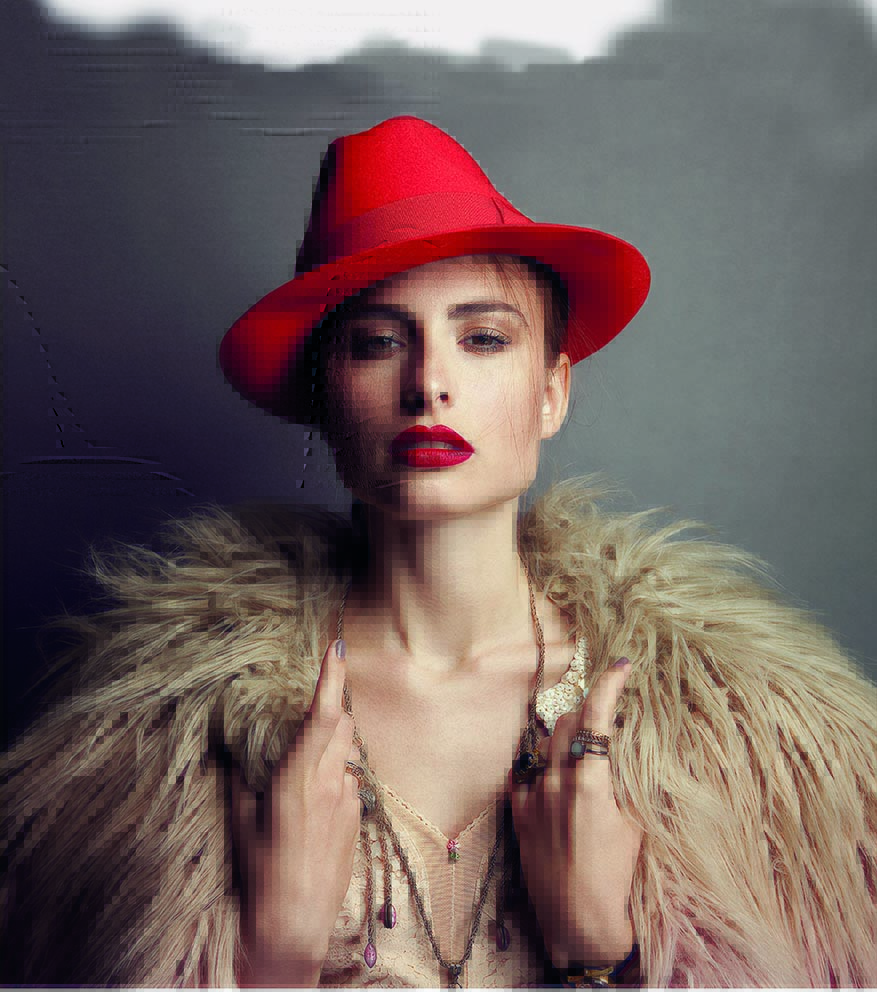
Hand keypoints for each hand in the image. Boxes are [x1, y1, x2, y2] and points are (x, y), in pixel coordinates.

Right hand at [230, 639, 361, 978]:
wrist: (295, 922)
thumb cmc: (260, 873)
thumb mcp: (241, 822)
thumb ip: (241, 781)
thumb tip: (234, 756)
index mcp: (300, 776)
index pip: (324, 714)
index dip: (332, 676)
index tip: (337, 646)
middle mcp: (331, 782)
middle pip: (343, 724)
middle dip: (332, 707)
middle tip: (313, 704)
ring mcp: (348, 800)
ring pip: (349, 751)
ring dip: (334, 743)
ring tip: (308, 759)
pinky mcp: (357, 819)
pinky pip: (351, 781)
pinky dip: (337, 774)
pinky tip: (316, 798)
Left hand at [510, 657, 642, 971]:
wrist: (578, 920)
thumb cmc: (616, 876)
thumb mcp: (634, 825)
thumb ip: (622, 782)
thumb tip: (620, 754)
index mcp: (589, 782)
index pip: (596, 717)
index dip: (608, 685)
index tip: (620, 665)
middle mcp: (554, 782)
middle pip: (566, 721)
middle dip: (586, 710)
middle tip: (604, 716)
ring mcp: (531, 796)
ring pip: (544, 743)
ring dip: (563, 737)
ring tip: (581, 749)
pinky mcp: (517, 813)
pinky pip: (527, 771)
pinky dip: (544, 765)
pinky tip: (556, 778)